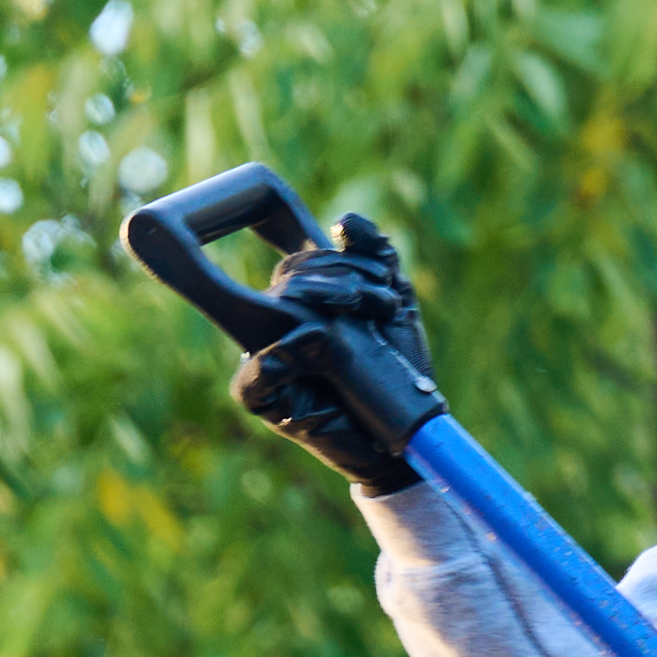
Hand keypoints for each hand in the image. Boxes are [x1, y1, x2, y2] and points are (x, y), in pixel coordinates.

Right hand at [230, 215, 445, 490]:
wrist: (404, 434)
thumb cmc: (395, 371)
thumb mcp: (395, 305)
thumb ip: (377, 257)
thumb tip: (343, 223)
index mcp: (300, 303)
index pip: (298, 261)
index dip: (330, 253)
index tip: (378, 272)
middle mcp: (275, 328)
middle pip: (289, 278)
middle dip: (344, 277)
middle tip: (383, 302)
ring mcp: (266, 361)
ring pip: (276, 311)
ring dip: (328, 301)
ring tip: (374, 316)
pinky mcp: (264, 401)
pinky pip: (252, 377)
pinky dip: (279, 357)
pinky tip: (312, 341)